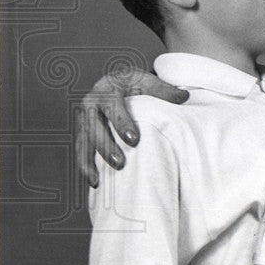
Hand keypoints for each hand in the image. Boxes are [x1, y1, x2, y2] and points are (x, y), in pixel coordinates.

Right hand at [75, 70, 187, 187]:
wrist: (117, 83)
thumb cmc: (134, 85)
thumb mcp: (148, 83)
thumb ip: (164, 90)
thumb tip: (184, 96)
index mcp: (107, 90)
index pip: (112, 106)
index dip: (121, 123)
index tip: (134, 140)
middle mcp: (91, 104)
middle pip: (94, 126)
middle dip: (105, 146)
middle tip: (120, 163)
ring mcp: (84, 119)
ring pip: (84, 140)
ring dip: (89, 160)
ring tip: (99, 179)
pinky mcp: (82, 131)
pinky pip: (81, 149)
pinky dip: (85, 165)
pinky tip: (94, 181)